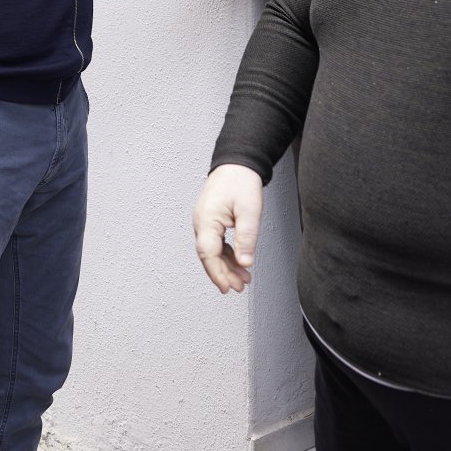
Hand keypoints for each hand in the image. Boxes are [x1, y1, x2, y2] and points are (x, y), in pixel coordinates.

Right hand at [193, 164, 263, 292]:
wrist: (237, 162)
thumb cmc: (241, 181)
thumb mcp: (249, 211)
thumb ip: (247, 238)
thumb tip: (245, 263)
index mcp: (206, 219)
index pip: (208, 254)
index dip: (218, 274)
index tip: (228, 287)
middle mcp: (201, 222)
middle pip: (208, 255)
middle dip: (223, 274)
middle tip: (239, 287)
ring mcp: (204, 221)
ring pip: (212, 251)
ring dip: (226, 266)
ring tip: (243, 279)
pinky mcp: (210, 219)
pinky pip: (215, 242)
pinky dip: (226, 255)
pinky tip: (238, 262)